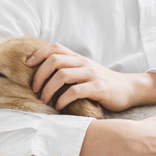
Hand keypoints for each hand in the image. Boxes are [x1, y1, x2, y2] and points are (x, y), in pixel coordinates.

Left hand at [27, 43, 155, 111]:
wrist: (128, 89)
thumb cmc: (101, 83)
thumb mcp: (84, 71)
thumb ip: (68, 69)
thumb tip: (42, 75)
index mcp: (77, 58)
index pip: (54, 48)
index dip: (38, 54)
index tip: (27, 65)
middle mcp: (83, 63)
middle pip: (54, 60)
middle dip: (40, 75)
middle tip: (34, 90)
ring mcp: (91, 74)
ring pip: (62, 75)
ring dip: (48, 89)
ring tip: (44, 100)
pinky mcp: (98, 88)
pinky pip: (75, 91)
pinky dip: (62, 99)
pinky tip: (59, 107)